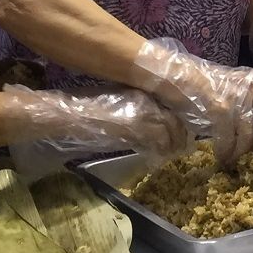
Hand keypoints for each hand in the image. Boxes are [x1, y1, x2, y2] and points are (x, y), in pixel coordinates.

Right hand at [6, 84, 190, 165]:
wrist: (70, 114)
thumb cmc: (88, 110)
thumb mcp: (119, 106)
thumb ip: (137, 113)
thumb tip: (152, 129)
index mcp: (143, 94)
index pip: (171, 110)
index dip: (179, 125)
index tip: (182, 136)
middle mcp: (146, 101)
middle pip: (175, 122)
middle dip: (181, 138)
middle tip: (182, 149)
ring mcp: (141, 114)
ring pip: (169, 133)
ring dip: (173, 147)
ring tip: (172, 156)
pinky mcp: (133, 129)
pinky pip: (155, 142)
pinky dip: (159, 151)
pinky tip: (158, 158)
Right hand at [131, 38, 252, 167]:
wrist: (181, 79)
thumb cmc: (210, 89)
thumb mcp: (241, 93)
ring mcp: (239, 99)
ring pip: (248, 136)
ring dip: (240, 153)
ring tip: (233, 160)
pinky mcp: (221, 109)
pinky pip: (228, 139)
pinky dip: (226, 152)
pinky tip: (222, 157)